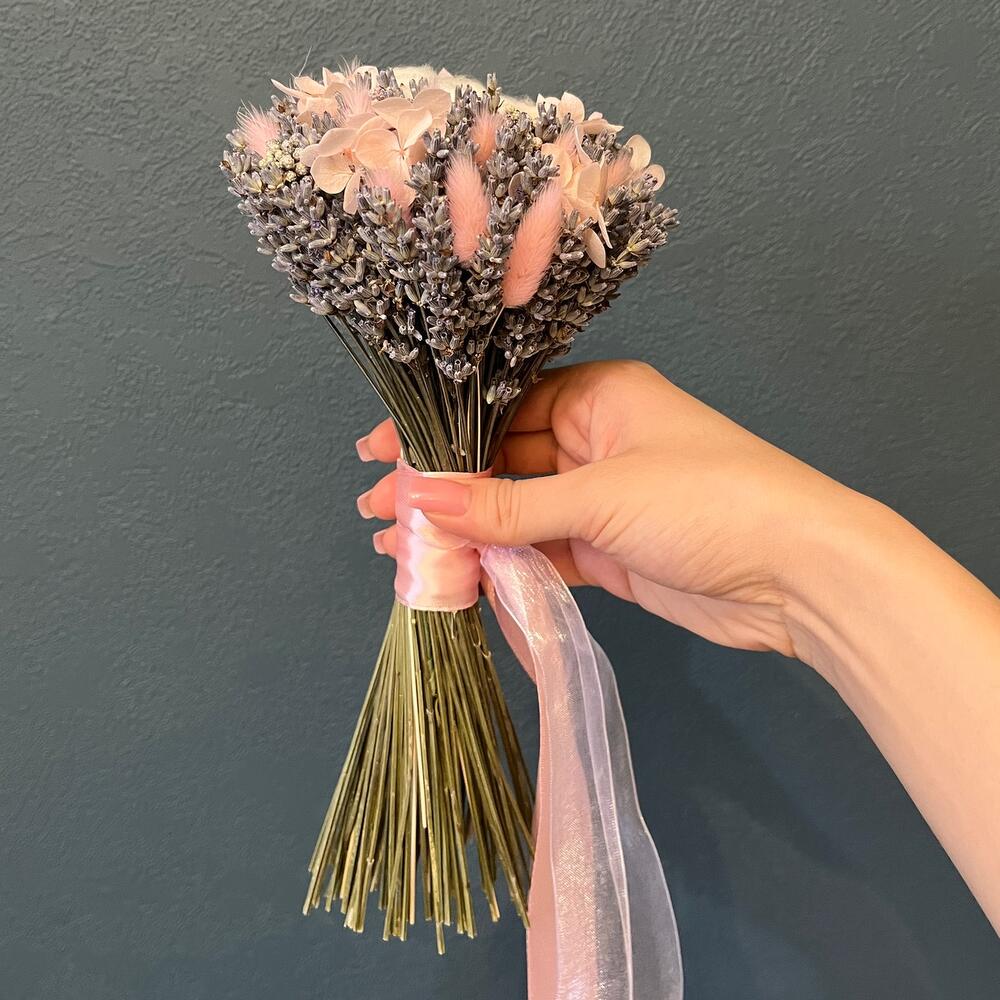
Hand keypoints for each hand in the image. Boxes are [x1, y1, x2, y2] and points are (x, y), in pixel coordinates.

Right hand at [354, 360, 874, 656]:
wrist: (797, 576)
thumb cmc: (709, 502)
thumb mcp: (600, 494)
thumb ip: (509, 505)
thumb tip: (423, 500)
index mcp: (599, 396)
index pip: (500, 404)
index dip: (441, 430)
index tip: (383, 452)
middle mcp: (595, 441)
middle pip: (500, 460)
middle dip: (443, 487)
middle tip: (380, 511)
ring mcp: (600, 499)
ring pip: (516, 511)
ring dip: (466, 531)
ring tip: (402, 549)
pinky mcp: (608, 551)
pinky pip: (541, 553)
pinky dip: (502, 565)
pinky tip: (456, 575)